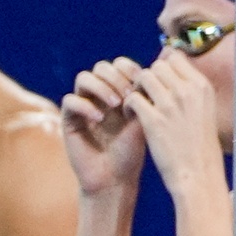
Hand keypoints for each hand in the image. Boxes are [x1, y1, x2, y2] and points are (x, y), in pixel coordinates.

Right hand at [59, 63, 152, 197]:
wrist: (114, 178)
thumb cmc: (133, 150)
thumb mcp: (147, 116)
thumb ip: (150, 89)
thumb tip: (166, 57)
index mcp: (118, 92)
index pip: (118, 65)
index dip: (128, 68)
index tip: (140, 81)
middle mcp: (99, 96)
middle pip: (100, 67)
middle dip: (115, 76)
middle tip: (127, 95)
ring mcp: (83, 107)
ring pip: (83, 78)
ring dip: (101, 86)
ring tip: (115, 104)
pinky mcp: (69, 121)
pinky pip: (70, 101)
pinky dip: (85, 105)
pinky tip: (100, 119)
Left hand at [123, 52, 226, 199]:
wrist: (197, 171)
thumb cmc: (198, 143)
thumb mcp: (203, 108)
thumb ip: (190, 89)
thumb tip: (174, 70)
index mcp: (202, 86)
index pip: (175, 58)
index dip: (162, 68)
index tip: (157, 84)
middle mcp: (187, 91)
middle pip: (157, 65)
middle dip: (147, 78)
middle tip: (143, 95)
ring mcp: (170, 104)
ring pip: (143, 77)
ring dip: (135, 89)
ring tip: (136, 105)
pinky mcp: (153, 120)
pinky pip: (133, 98)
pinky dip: (127, 105)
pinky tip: (130, 116)